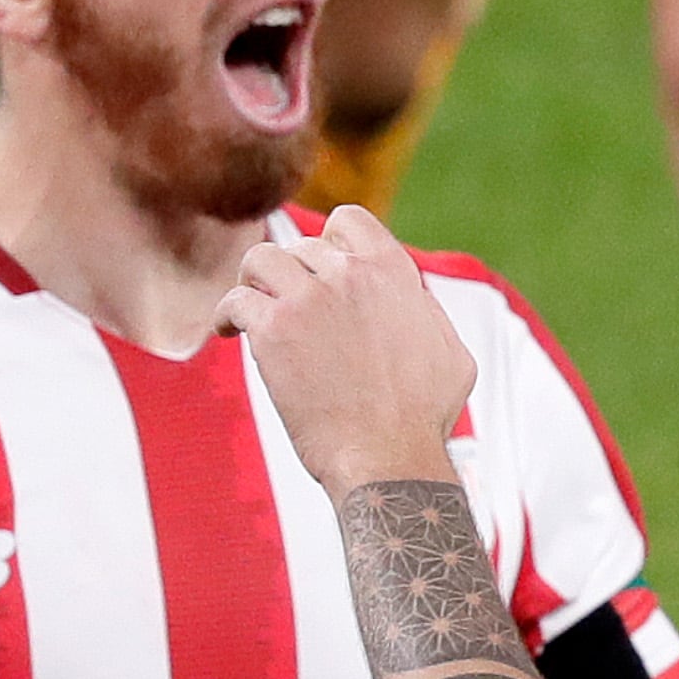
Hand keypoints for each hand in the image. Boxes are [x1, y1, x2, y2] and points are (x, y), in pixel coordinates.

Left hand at [217, 205, 479, 491]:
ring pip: (260, 260)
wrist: (388, 458)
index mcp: (392, 273)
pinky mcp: (274, 330)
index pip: (349, 221)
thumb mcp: (452, 354)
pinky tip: (228, 333)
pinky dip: (226, 315)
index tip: (321, 270)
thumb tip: (413, 297)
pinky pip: (235, 300)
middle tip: (284, 308)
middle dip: (291, 276)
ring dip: (253, 282)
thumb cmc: (423, 419)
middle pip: (300, 247)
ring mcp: (309, 299)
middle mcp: (349, 275)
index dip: (329, 241)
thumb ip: (427, 313)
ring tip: (251, 309)